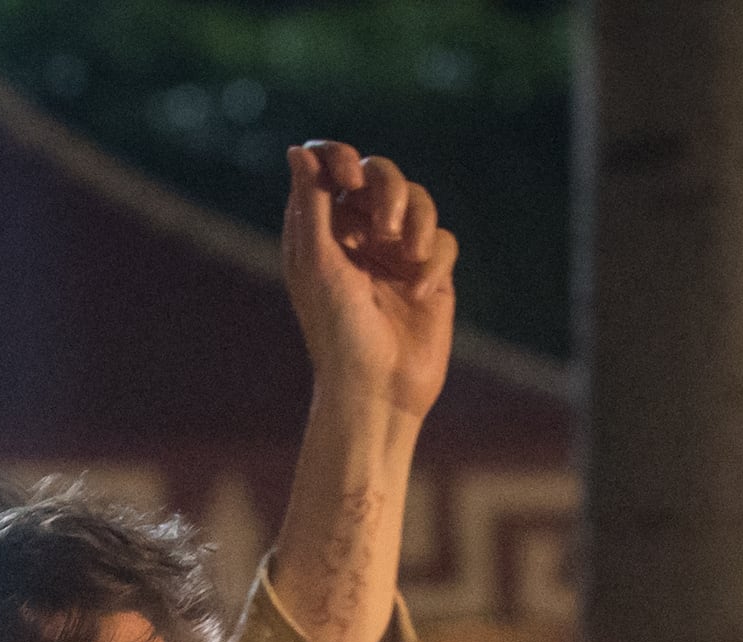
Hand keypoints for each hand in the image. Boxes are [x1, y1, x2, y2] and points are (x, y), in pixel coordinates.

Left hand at [282, 141, 454, 435]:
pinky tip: (419, 293)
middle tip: (384, 225)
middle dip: (387, 188)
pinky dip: (434, 262)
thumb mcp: (317, 262)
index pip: (331, 167)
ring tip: (407, 253)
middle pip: (382, 174)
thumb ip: (310, 203)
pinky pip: (444, 242)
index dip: (341, 157)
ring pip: (420, 201)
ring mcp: (397, 254)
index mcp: (324, 230)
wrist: (377, 390)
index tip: (347, 177)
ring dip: (418, 219)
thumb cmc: (336, 331)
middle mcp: (360, 236)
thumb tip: (299, 150)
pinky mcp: (431, 275)